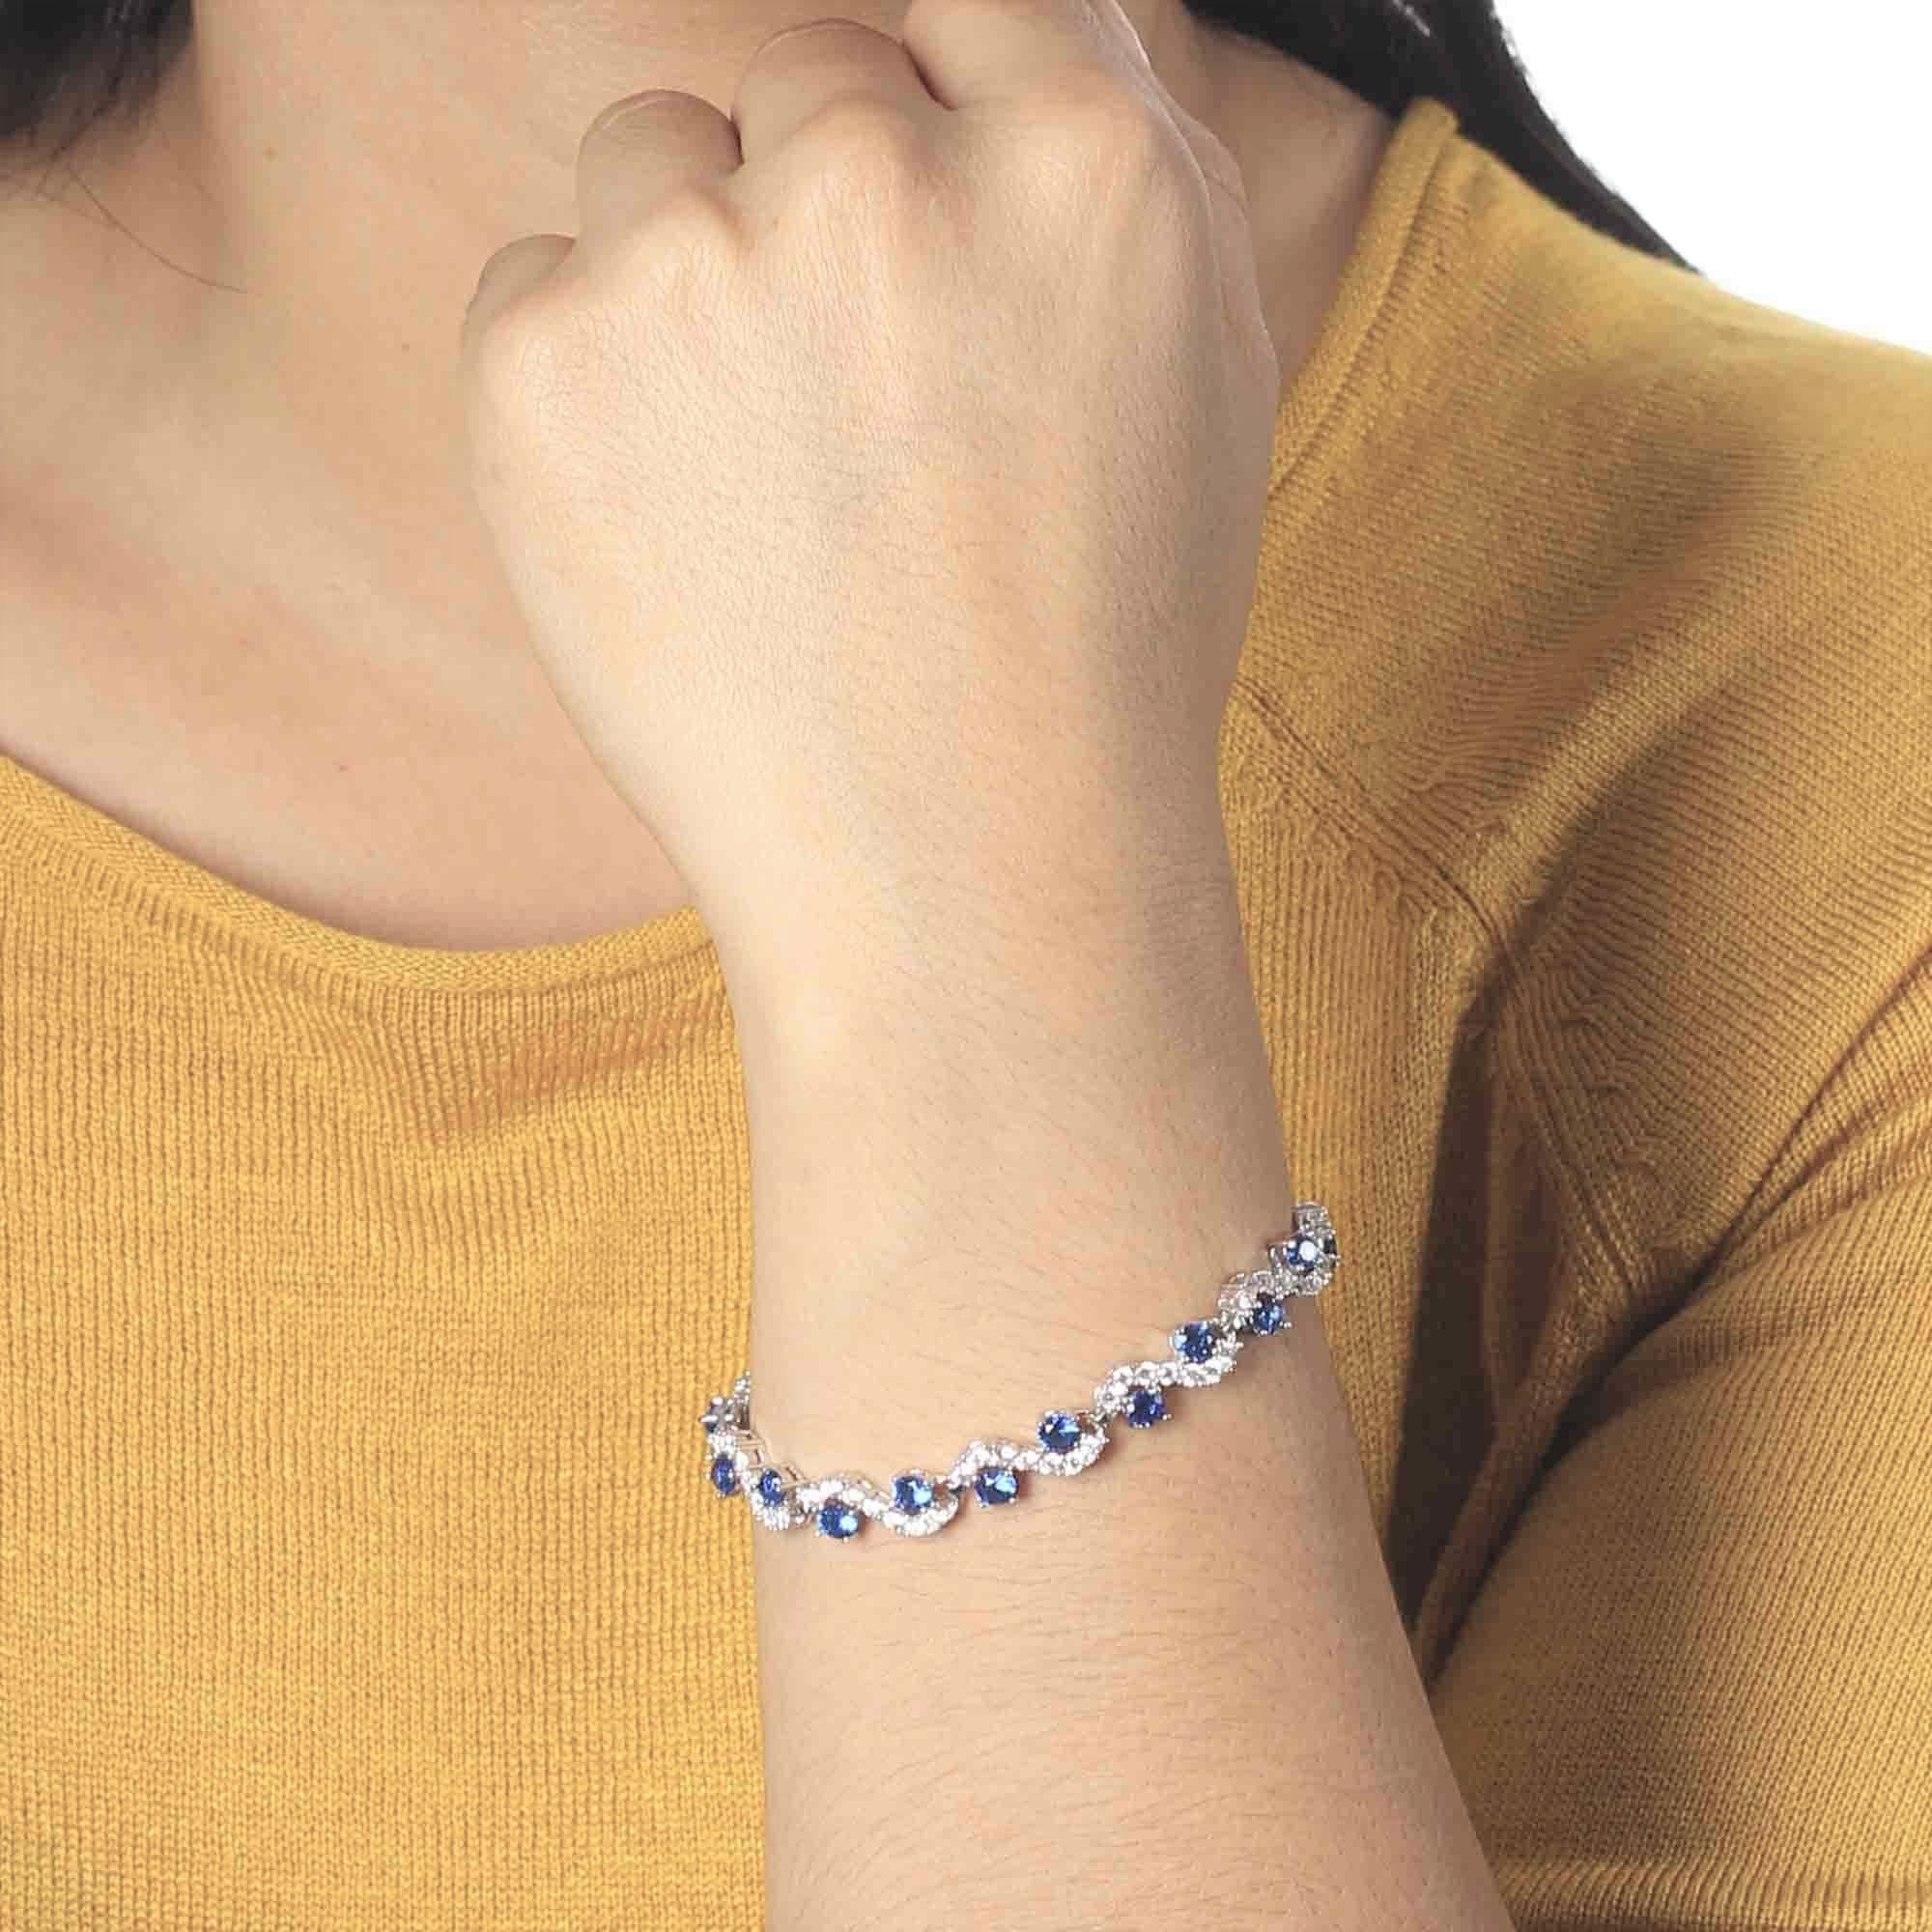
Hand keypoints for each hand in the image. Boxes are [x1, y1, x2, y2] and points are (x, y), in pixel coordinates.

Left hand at [458, 0, 1280, 1041]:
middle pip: (800, 71)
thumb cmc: (1100, 653)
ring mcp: (697, 263)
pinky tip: (679, 526)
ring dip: (693, 272)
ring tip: (769, 481)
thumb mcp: (1201, 377)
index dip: (938, 110)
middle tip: (857, 408)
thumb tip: (1013, 44)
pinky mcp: (541, 363)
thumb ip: (1117, 171)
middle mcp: (884, 173)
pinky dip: (585, 380)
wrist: (962, 876)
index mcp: (1085, 158)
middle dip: (819, 203)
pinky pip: (538, 284)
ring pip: (652, 158)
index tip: (917, 214)